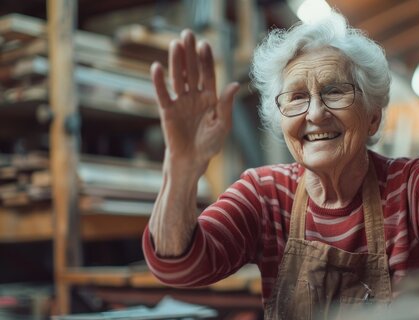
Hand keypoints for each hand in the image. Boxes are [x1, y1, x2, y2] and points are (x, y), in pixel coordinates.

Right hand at [151, 29, 239, 174]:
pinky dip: (159, 82)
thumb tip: (235, 84)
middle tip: (187, 34)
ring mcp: (180, 102)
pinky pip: (163, 94)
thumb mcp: (222, 125)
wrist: (192, 160)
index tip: (204, 44)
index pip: (208, 75)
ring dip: (176, 62)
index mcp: (210, 98)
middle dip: (190, 53)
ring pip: (178, 78)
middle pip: (192, 71)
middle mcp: (194, 97)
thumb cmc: (210, 145)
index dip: (206, 60)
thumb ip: (226, 105)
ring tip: (175, 44)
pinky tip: (157, 67)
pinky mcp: (168, 111)